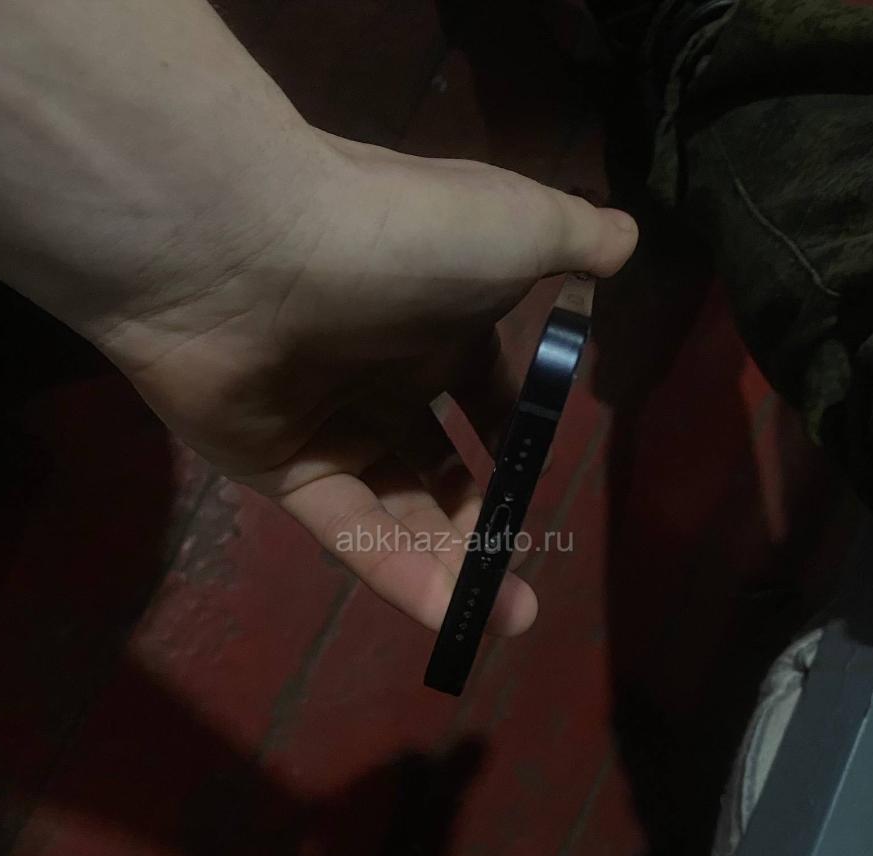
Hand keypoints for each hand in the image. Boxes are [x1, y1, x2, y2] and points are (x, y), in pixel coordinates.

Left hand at [100, 130, 637, 635]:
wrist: (245, 246)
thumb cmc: (399, 232)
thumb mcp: (517, 222)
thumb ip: (575, 238)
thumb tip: (626, 239)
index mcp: (439, 318)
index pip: (487, 392)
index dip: (518, 436)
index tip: (546, 477)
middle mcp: (384, 373)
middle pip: (442, 464)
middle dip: (486, 517)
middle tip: (527, 575)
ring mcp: (329, 426)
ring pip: (402, 509)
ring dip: (454, 563)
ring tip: (507, 617)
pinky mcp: (280, 471)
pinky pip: (350, 532)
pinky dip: (399, 574)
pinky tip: (453, 613)